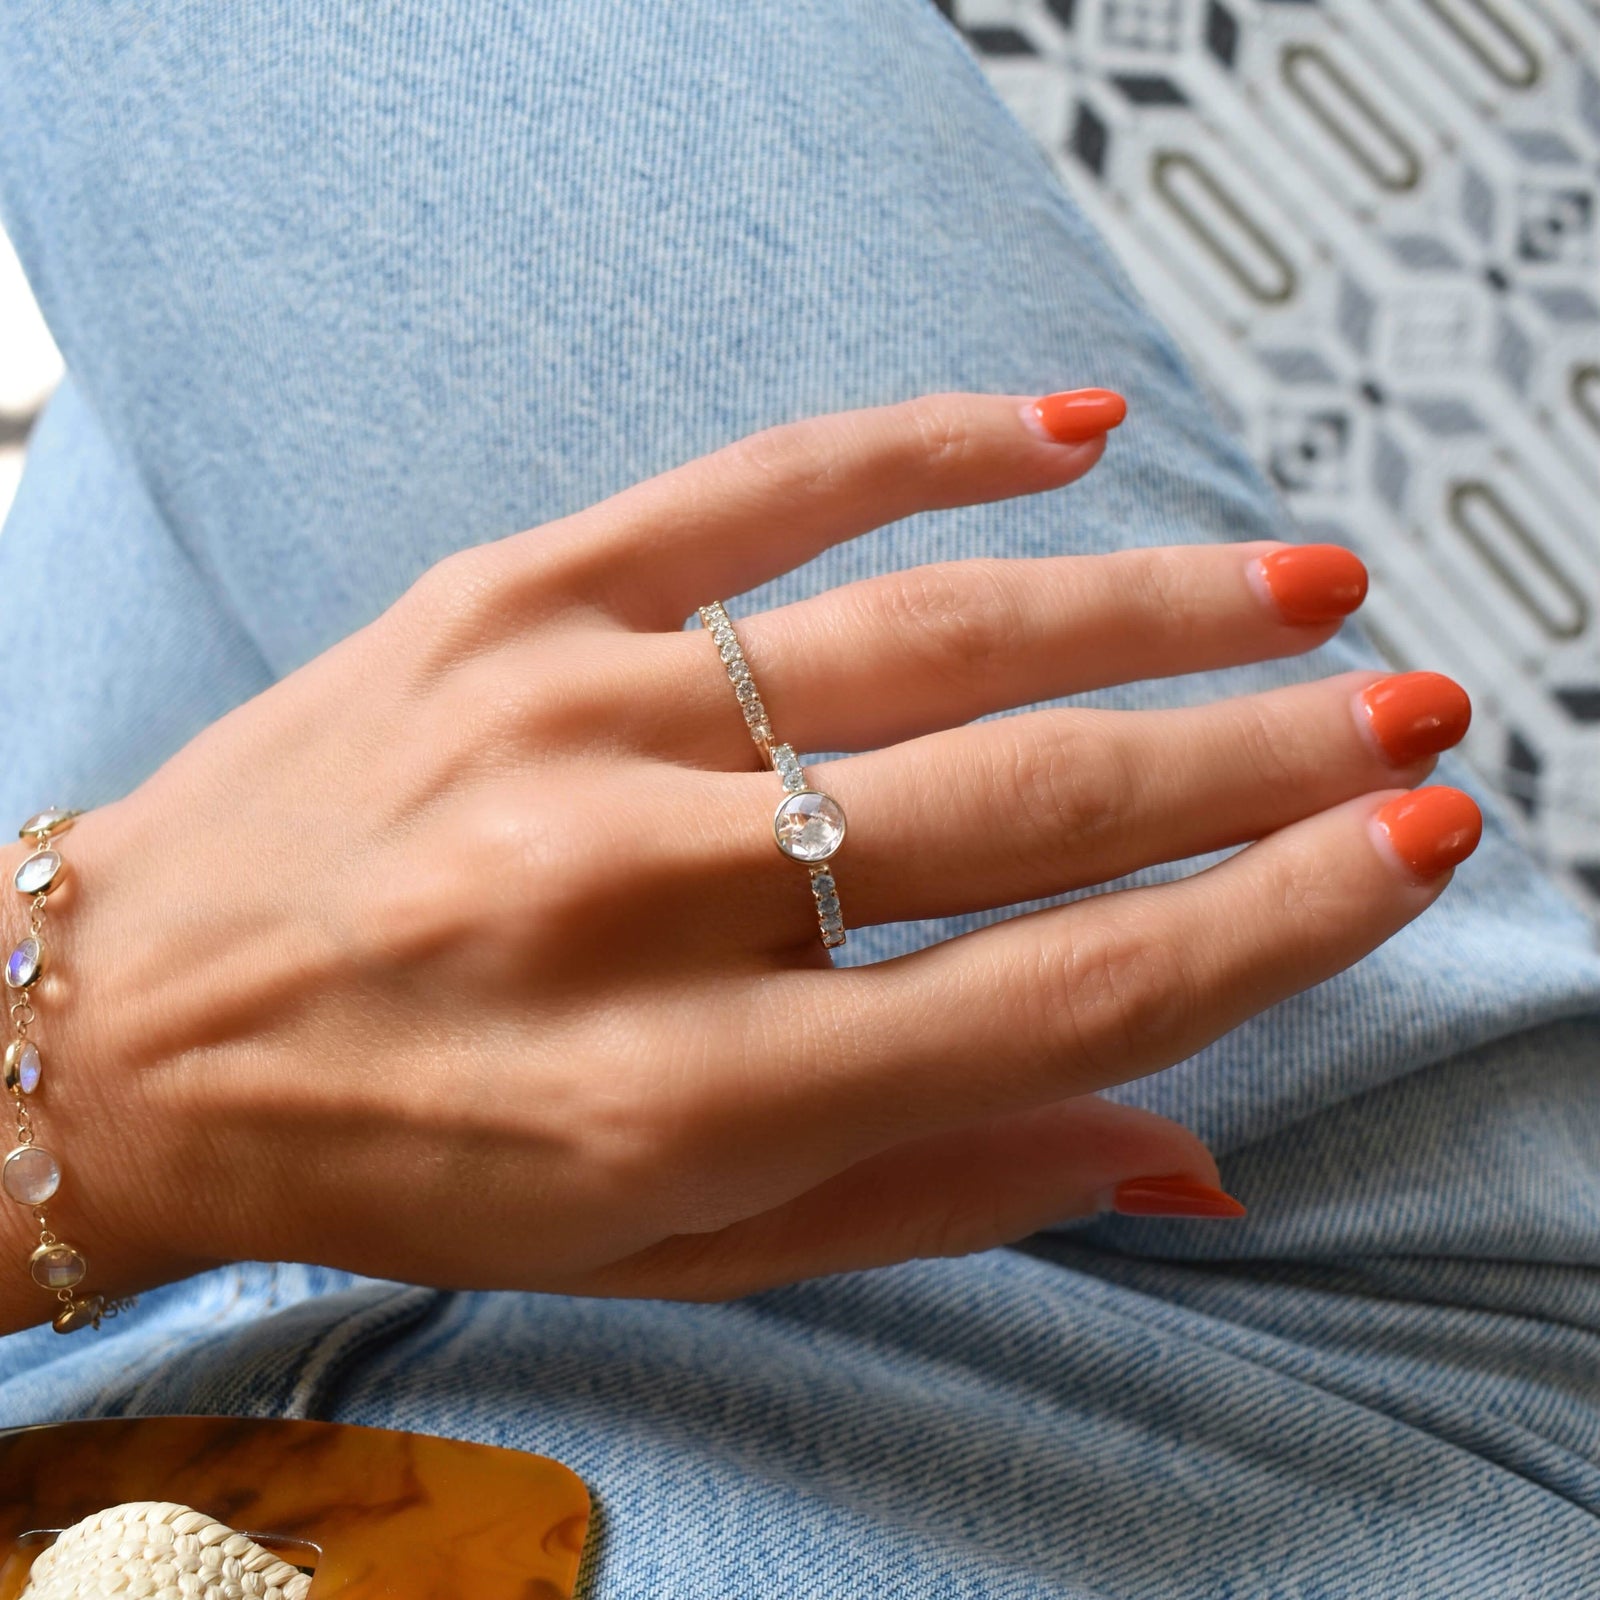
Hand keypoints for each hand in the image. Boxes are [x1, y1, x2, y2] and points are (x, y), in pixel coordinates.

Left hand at [2, 390, 1478, 1326]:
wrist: (118, 1031)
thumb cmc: (404, 1160)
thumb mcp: (666, 1252)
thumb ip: (932, 1190)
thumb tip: (1180, 1149)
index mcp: (693, 1097)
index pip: (1063, 992)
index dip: (1271, 921)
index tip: (1404, 850)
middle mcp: (645, 897)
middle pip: (1023, 798)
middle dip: (1254, 753)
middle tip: (1405, 711)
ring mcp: (573, 722)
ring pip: (926, 633)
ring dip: (1143, 604)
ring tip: (1299, 588)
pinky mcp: (505, 604)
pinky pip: (754, 492)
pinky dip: (923, 447)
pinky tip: (1063, 428)